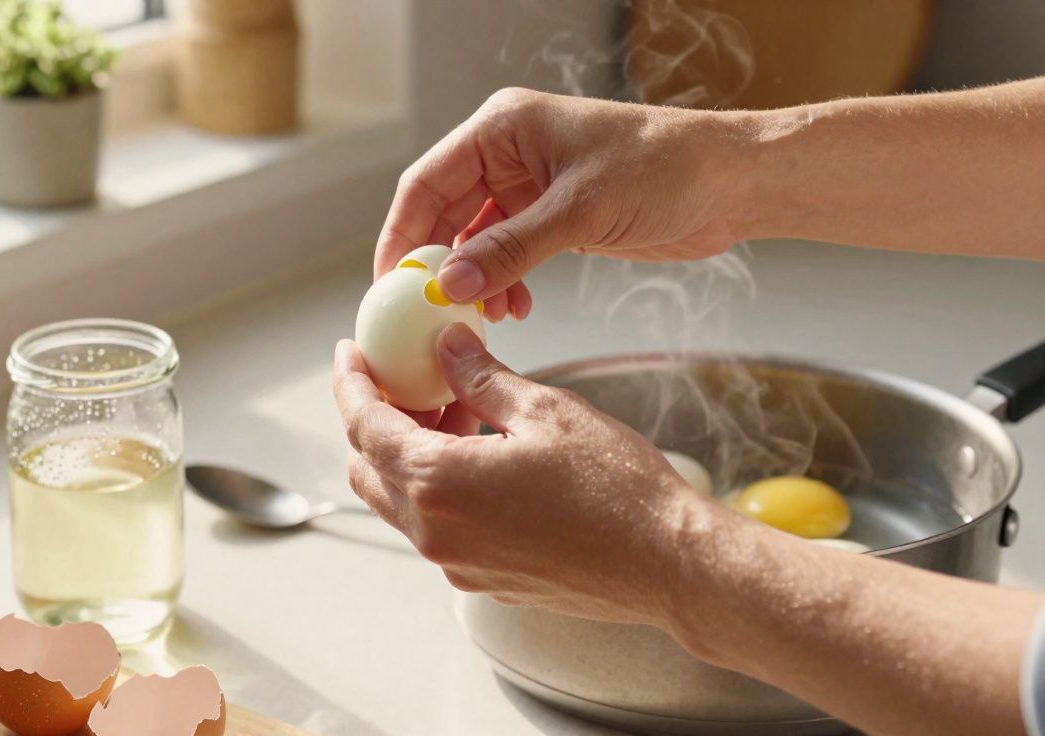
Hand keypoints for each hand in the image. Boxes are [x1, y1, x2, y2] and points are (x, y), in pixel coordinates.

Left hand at [332, 322, 708, 627]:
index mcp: (438, 485)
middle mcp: (434, 534)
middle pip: (370, 468)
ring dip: (409, 451)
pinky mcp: (483, 578)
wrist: (667, 564)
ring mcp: (457, 564)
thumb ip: (481, 377)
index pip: (364, 426)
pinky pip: (436, 526)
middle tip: (402, 377)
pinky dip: (437, 484)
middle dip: (374, 417)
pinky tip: (479, 451)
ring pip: (401, 500)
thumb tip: (446, 346)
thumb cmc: (616, 489)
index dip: (352, 383)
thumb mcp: (544, 410)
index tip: (350, 354)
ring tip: (454, 405)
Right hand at [375, 87, 746, 318]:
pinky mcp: (553, 216)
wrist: (731, 182)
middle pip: (444, 214)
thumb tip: (448, 284)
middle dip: (437, 265)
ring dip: (475, 279)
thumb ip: (510, 249)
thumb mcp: (578, 211)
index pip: (426, 182)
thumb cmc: (665, 168)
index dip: (402, 234)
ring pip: (475, 239)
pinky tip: (515, 307)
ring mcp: (530, 185)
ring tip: (486, 314)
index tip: (390, 284)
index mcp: (502, 128)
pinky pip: (508, 252)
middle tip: (429, 314)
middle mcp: (508, 153)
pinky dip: (505, 281)